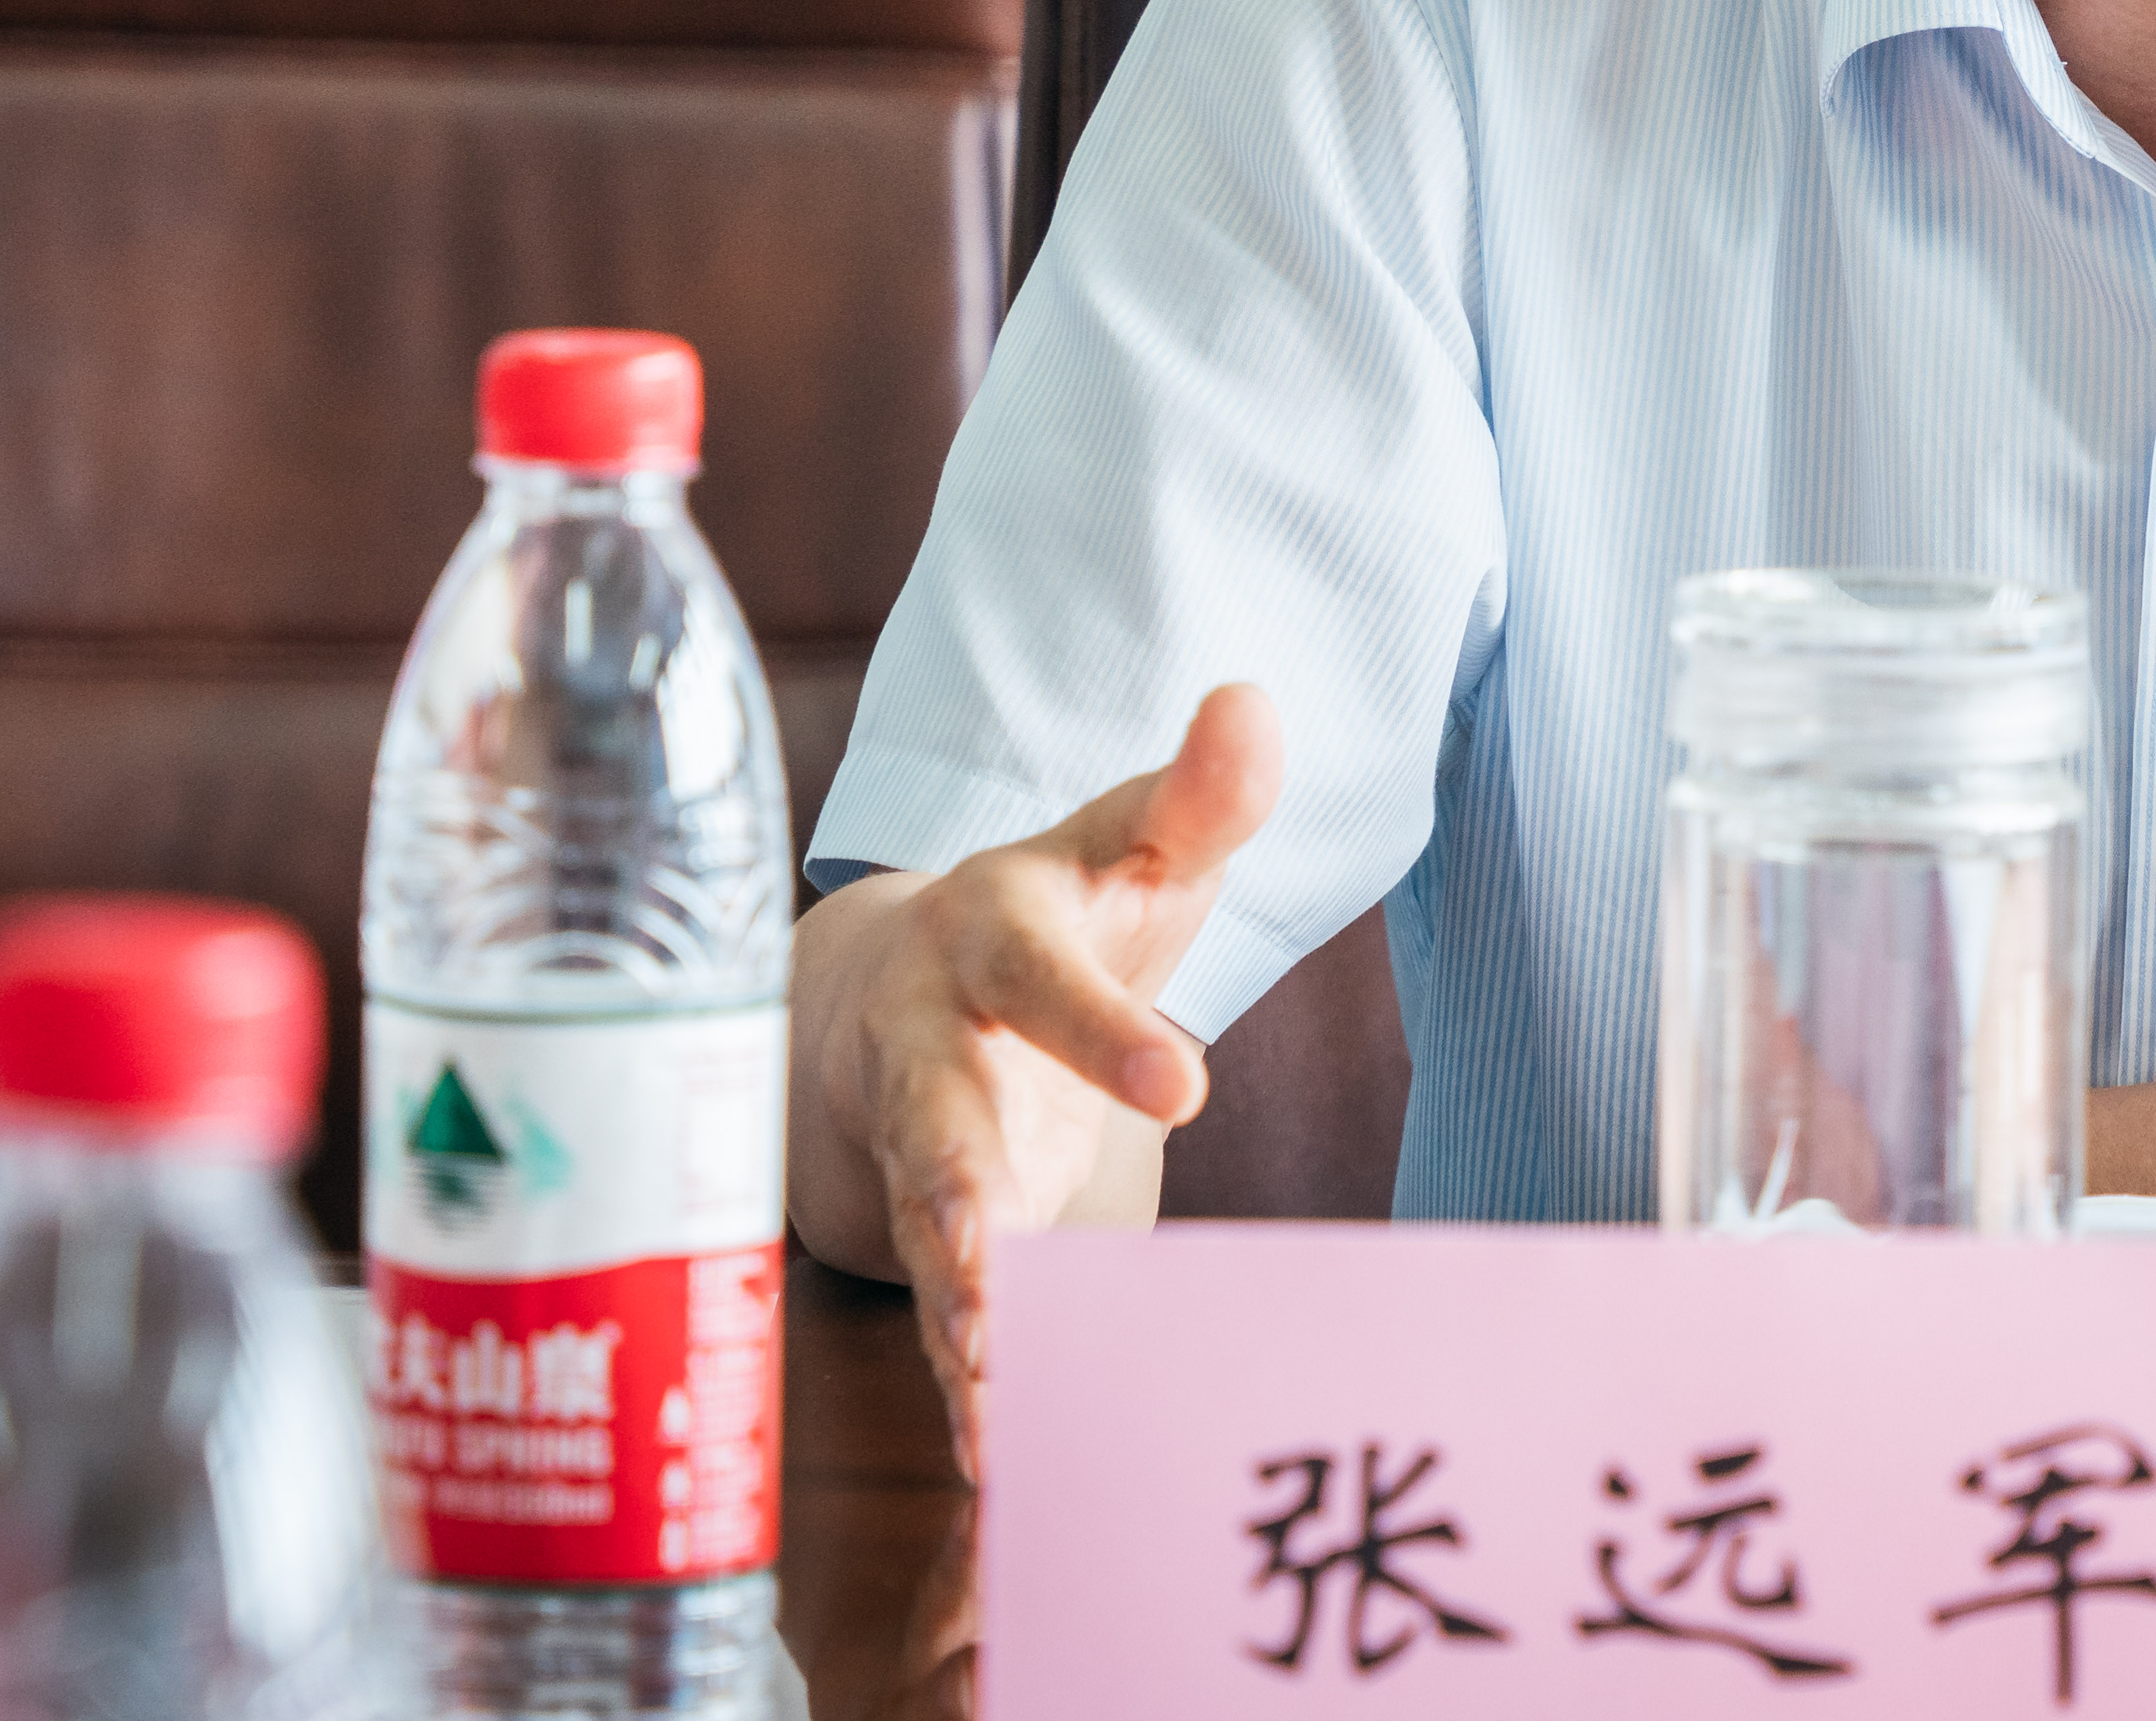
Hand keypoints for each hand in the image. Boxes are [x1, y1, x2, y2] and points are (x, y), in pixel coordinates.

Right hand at [801, 683, 1283, 1464]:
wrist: (898, 975)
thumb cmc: (1053, 906)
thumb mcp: (1128, 840)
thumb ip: (1200, 791)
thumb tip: (1257, 701)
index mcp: (992, 935)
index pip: (1050, 982)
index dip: (1107, 1031)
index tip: (1183, 1085)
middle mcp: (930, 1040)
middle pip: (942, 1128)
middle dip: (961, 1210)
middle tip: (994, 1291)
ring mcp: (915, 1139)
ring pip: (924, 1236)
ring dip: (955, 1319)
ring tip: (989, 1402)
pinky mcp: (922, 1218)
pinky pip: (941, 1303)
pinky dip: (969, 1379)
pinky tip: (1003, 1454)